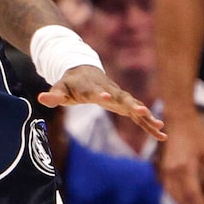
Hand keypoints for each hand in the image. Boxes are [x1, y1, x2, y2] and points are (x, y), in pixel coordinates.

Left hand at [40, 65, 165, 140]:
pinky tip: (161, 134)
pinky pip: (138, 115)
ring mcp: (119, 97)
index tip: (106, 98)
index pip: (97, 91)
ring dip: (147, 117)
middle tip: (144, 111)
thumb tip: (41, 98)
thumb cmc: (70, 82)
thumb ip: (53, 94)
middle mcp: (110, 91)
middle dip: (134, 105)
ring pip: (135, 107)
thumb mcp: (59, 88)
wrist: (84, 70)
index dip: (101, 94)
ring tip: (161, 128)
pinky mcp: (124, 104)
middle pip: (123, 98)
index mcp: (93, 87)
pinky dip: (149, 123)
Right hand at [156, 107, 203, 203]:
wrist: (178, 119)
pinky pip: (169, 189)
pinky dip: (178, 198)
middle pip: (182, 198)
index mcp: (185, 166)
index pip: (193, 194)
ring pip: (174, 195)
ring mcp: (166, 170)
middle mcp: (173, 171)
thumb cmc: (196, 133)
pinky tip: (187, 202)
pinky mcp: (164, 169)